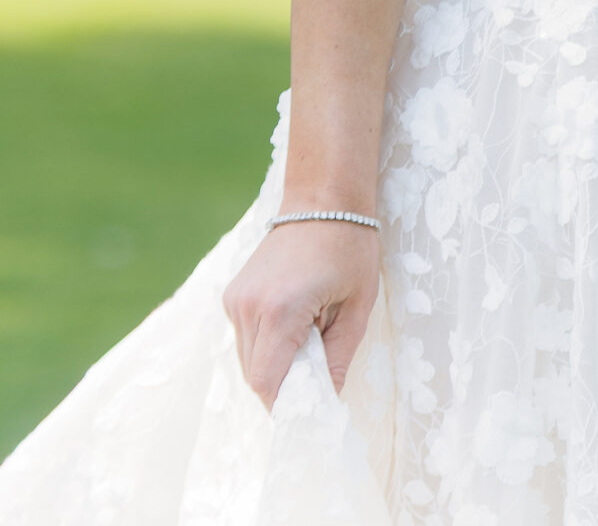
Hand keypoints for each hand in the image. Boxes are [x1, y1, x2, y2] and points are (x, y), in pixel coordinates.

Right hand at [221, 219, 381, 411]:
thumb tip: (327, 399)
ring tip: (310, 341)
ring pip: (247, 359)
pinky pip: (245, 338)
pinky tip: (294, 325)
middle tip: (318, 376)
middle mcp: (248, 306)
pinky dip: (266, 345)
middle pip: (254, 376)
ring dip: (275, 365)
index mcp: (280, 310)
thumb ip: (338, 357)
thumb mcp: (358, 305)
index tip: (313, 408)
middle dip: (284, 386)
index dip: (287, 404)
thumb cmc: (349, 246)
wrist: (323, 196)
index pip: (267, 383)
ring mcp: (236, 298)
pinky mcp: (233, 293)